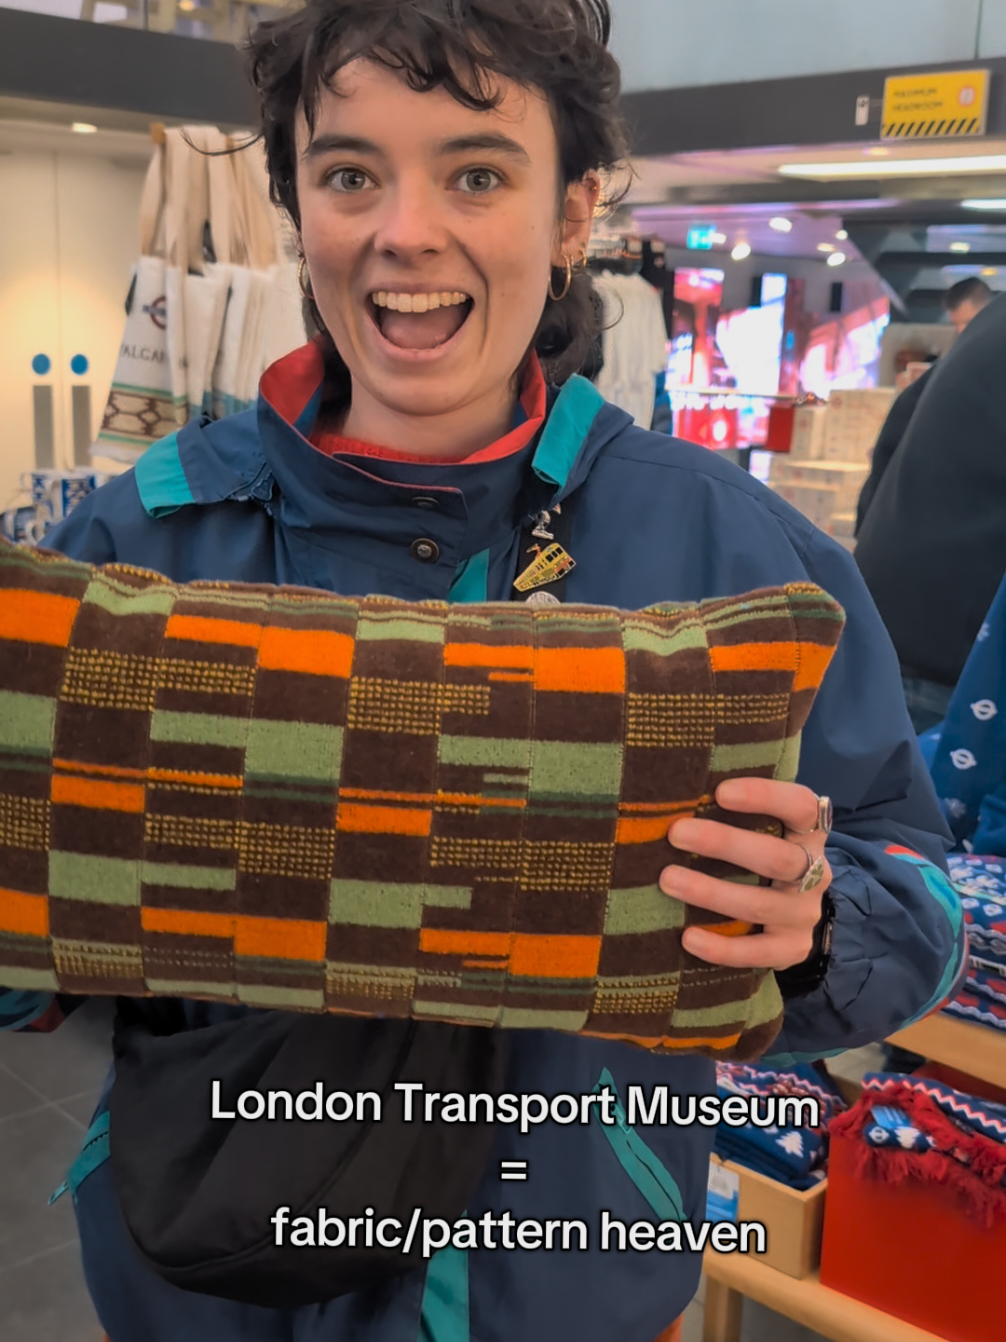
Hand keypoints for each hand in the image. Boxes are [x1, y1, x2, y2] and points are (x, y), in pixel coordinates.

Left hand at [660, 778, 830, 970]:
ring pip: (761, 904)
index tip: (721, 792)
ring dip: (711, 892)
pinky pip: (758, 952)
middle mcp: (815, 872)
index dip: (765, 796)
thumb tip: (672, 792)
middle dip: (724, 843)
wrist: (790, 914)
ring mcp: (804, 913)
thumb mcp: (761, 830)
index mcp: (808, 833)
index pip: (801, 806)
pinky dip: (722, 947)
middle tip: (677, 833)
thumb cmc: (757, 855)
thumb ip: (732, 813)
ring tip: (668, 879)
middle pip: (778, 858)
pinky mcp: (792, 948)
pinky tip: (688, 937)